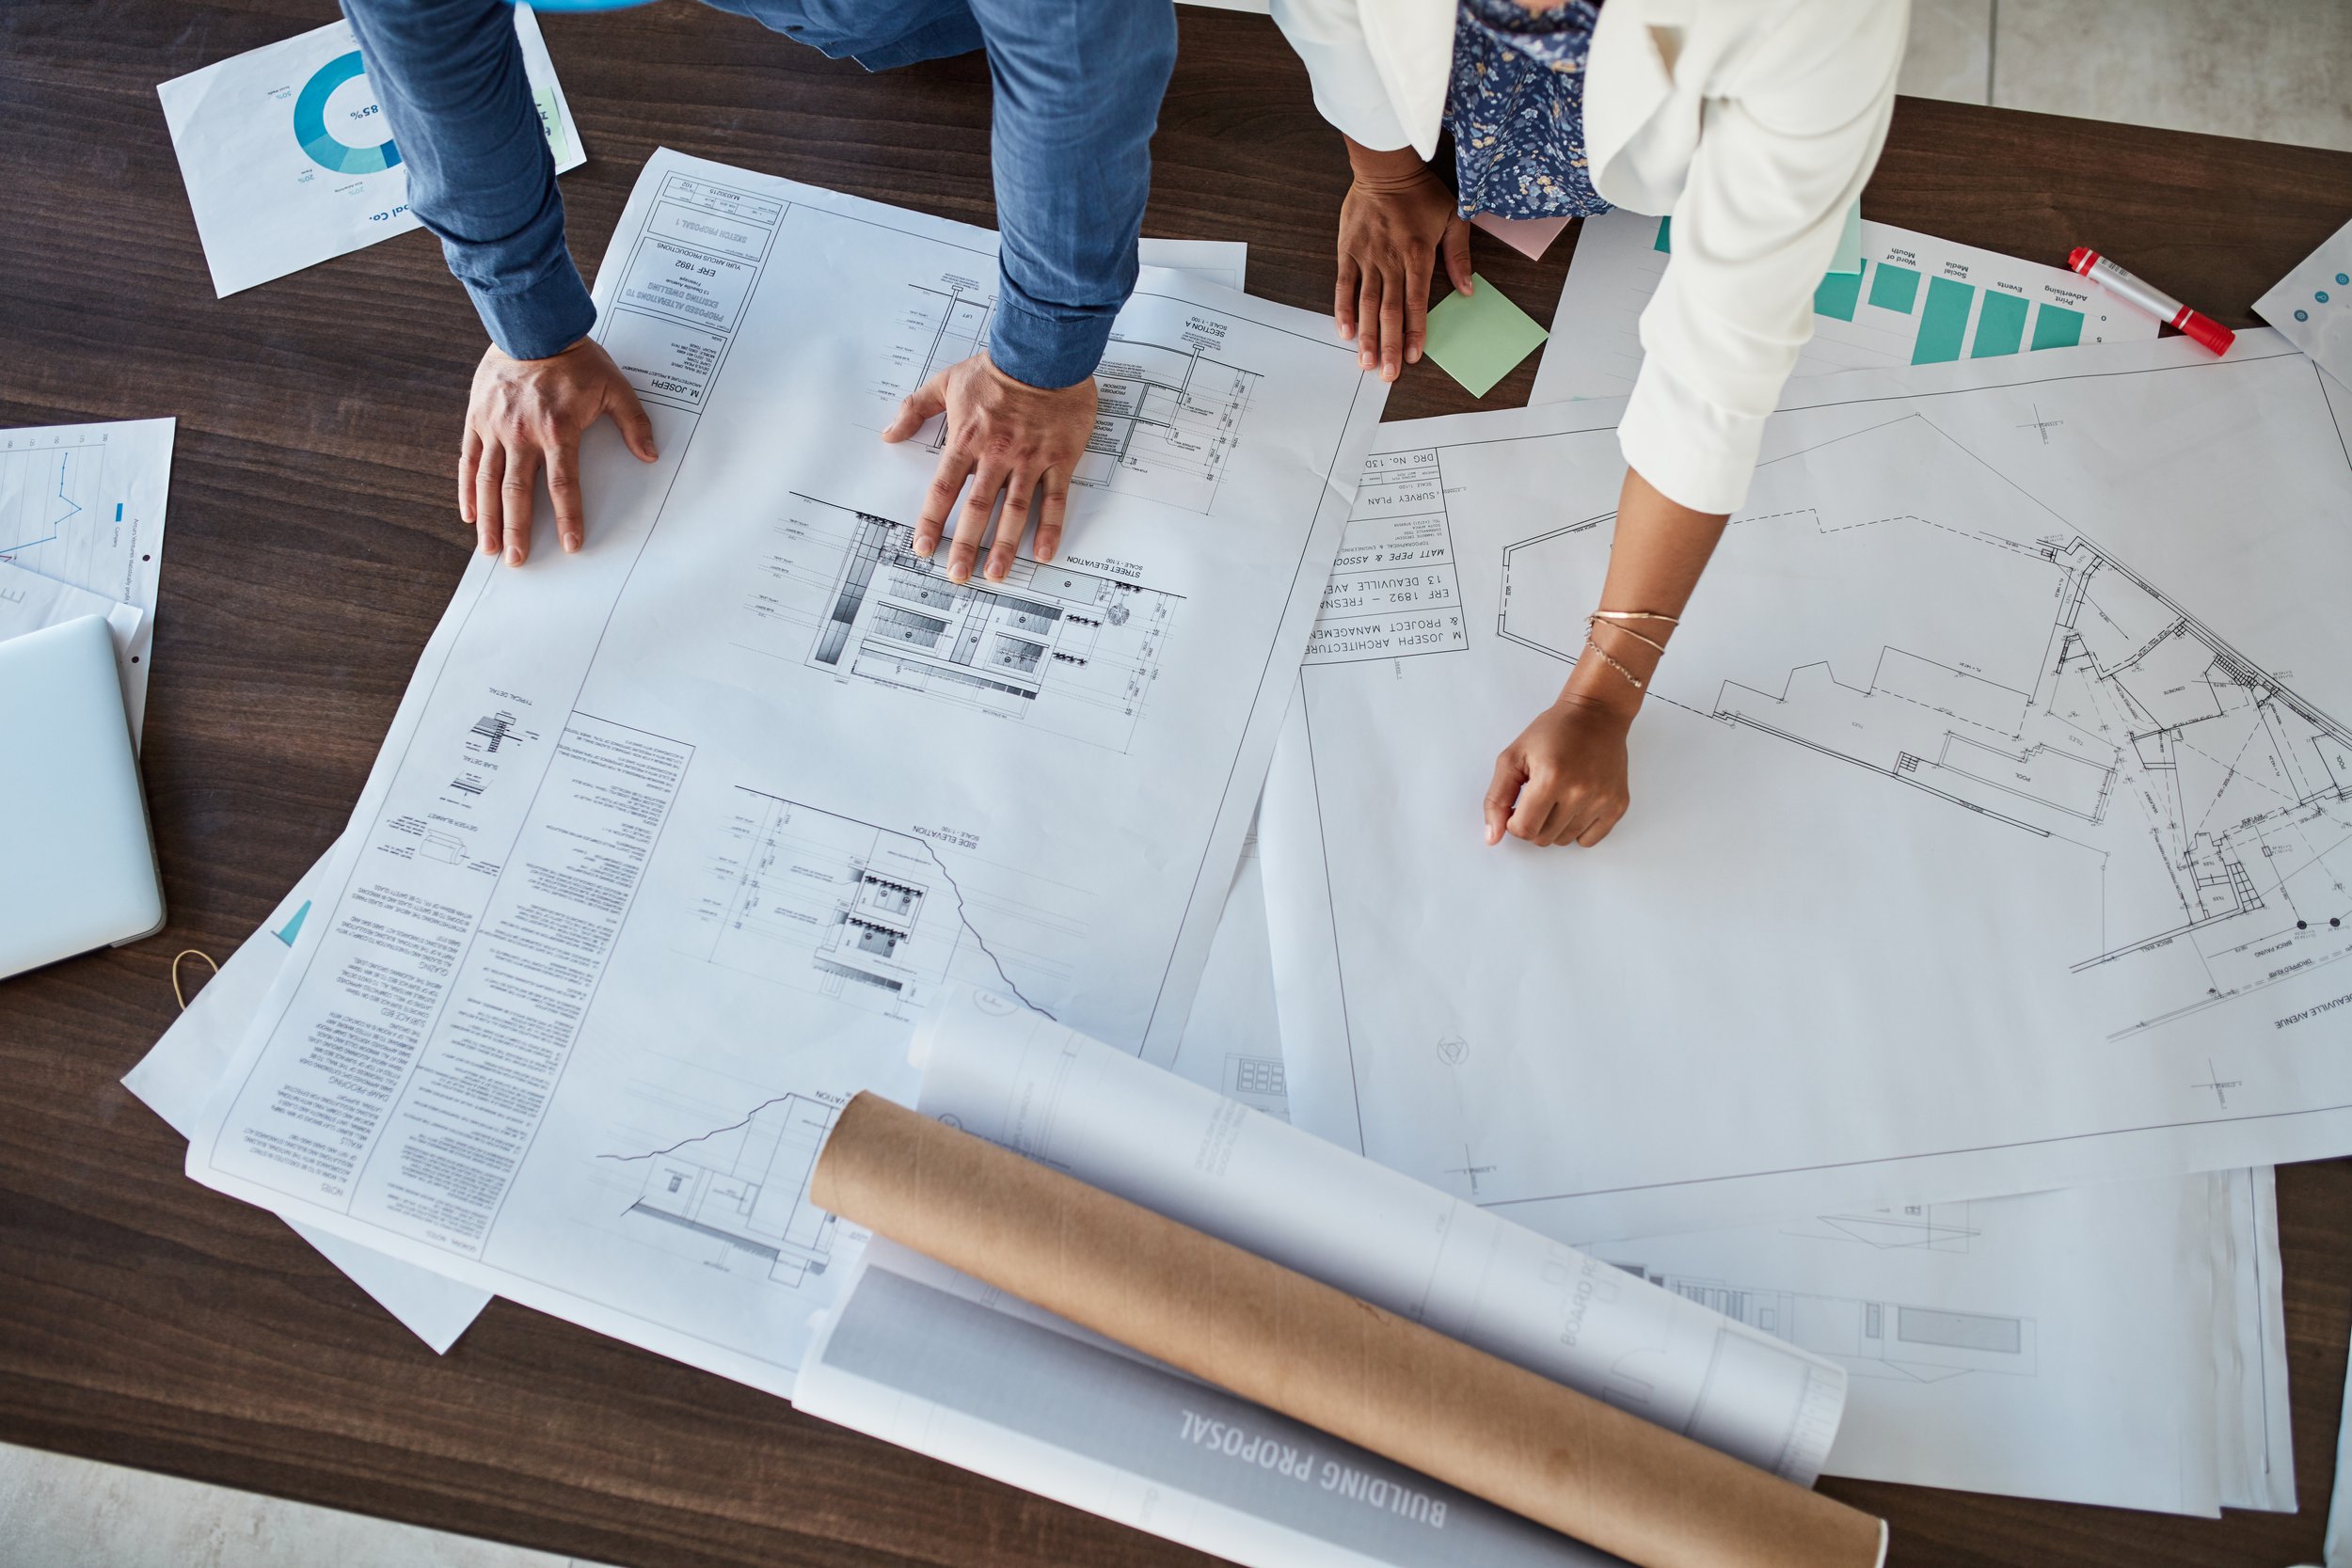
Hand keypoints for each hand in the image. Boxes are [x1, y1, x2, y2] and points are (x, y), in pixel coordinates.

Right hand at [460, 339, 657, 565]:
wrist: (530, 325)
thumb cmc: (575, 358)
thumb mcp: (614, 386)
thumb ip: (633, 422)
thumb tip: (651, 455)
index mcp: (557, 430)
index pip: (563, 484)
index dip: (568, 517)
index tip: (570, 545)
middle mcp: (522, 433)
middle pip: (518, 493)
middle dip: (519, 531)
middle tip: (518, 562)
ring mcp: (495, 427)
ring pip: (488, 482)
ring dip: (490, 519)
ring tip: (490, 549)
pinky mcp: (476, 419)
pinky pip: (468, 460)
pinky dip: (466, 490)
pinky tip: (470, 515)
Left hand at [881, 351, 1097, 583]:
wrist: (1045, 352)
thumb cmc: (998, 367)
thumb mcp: (947, 381)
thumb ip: (916, 408)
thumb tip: (889, 434)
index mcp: (967, 439)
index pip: (944, 489)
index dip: (931, 521)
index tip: (923, 547)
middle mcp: (997, 454)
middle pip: (977, 508)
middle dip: (965, 544)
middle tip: (957, 574)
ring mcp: (1030, 459)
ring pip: (1015, 511)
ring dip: (1005, 545)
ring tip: (996, 574)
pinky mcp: (1059, 459)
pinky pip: (1055, 499)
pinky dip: (1050, 527)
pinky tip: (1044, 553)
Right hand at [1336, 141, 1474, 380]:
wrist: (1385, 167)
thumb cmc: (1421, 193)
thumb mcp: (1454, 217)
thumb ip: (1459, 254)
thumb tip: (1468, 290)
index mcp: (1417, 255)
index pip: (1417, 302)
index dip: (1415, 331)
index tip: (1413, 357)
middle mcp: (1391, 261)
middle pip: (1390, 310)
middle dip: (1389, 344)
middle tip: (1387, 374)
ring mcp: (1367, 257)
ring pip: (1367, 303)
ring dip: (1367, 335)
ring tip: (1366, 363)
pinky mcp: (1348, 251)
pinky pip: (1344, 284)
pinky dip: (1343, 308)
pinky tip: (1345, 331)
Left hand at [1483, 694, 1633, 847]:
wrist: (1596, 715)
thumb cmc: (1554, 732)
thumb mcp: (1513, 757)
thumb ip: (1496, 798)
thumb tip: (1492, 837)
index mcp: (1551, 778)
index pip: (1523, 830)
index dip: (1513, 822)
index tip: (1517, 805)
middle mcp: (1580, 792)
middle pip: (1543, 838)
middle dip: (1533, 823)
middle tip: (1537, 797)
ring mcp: (1602, 800)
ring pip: (1564, 841)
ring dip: (1554, 826)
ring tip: (1558, 797)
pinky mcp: (1618, 805)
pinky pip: (1588, 840)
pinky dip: (1577, 829)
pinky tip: (1575, 805)